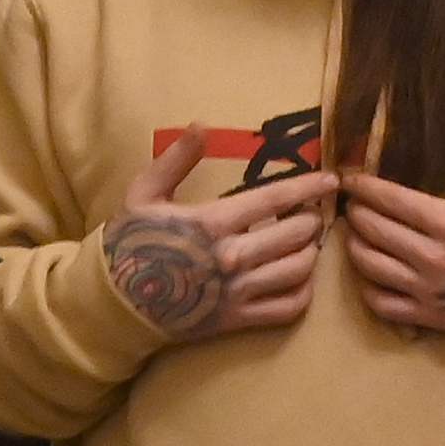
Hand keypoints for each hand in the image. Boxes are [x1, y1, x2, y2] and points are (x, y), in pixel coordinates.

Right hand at [101, 137, 335, 343]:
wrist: (113, 301)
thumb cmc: (130, 242)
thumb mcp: (144, 194)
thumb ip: (175, 160)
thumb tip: (201, 125)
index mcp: (212, 222)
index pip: (276, 199)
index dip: (309, 187)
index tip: (331, 181)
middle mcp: (232, 257)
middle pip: (297, 235)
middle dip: (311, 220)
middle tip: (311, 214)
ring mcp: (237, 291)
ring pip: (299, 270)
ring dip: (311, 253)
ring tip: (306, 242)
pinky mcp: (238, 320)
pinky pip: (289, 307)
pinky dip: (304, 291)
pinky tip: (298, 277)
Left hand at [343, 116, 444, 343]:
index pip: (391, 200)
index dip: (365, 186)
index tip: (351, 178)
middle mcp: (430, 256)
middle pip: (372, 228)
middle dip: (357, 211)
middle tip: (354, 202)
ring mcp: (425, 289)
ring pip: (367, 264)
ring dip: (355, 244)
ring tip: (357, 232)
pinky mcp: (427, 316)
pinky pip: (379, 302)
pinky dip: (366, 286)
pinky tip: (370, 274)